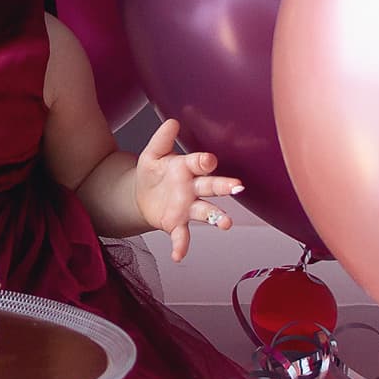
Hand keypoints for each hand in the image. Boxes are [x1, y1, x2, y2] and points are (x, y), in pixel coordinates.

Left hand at [135, 118, 243, 261]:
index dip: (204, 161)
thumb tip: (172, 122)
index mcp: (187, 168)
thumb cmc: (152, 172)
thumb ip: (162, 139)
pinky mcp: (176, 224)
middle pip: (212, 186)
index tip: (208, 160)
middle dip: (225, 186)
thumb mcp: (152, 154)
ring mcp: (187, 207)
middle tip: (238, 187)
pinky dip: (181, 246)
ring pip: (206, 211)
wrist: (140, 195)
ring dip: (217, 217)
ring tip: (226, 223)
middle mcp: (192, 188)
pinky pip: (182, 236)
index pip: (199, 163)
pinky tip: (178, 256)